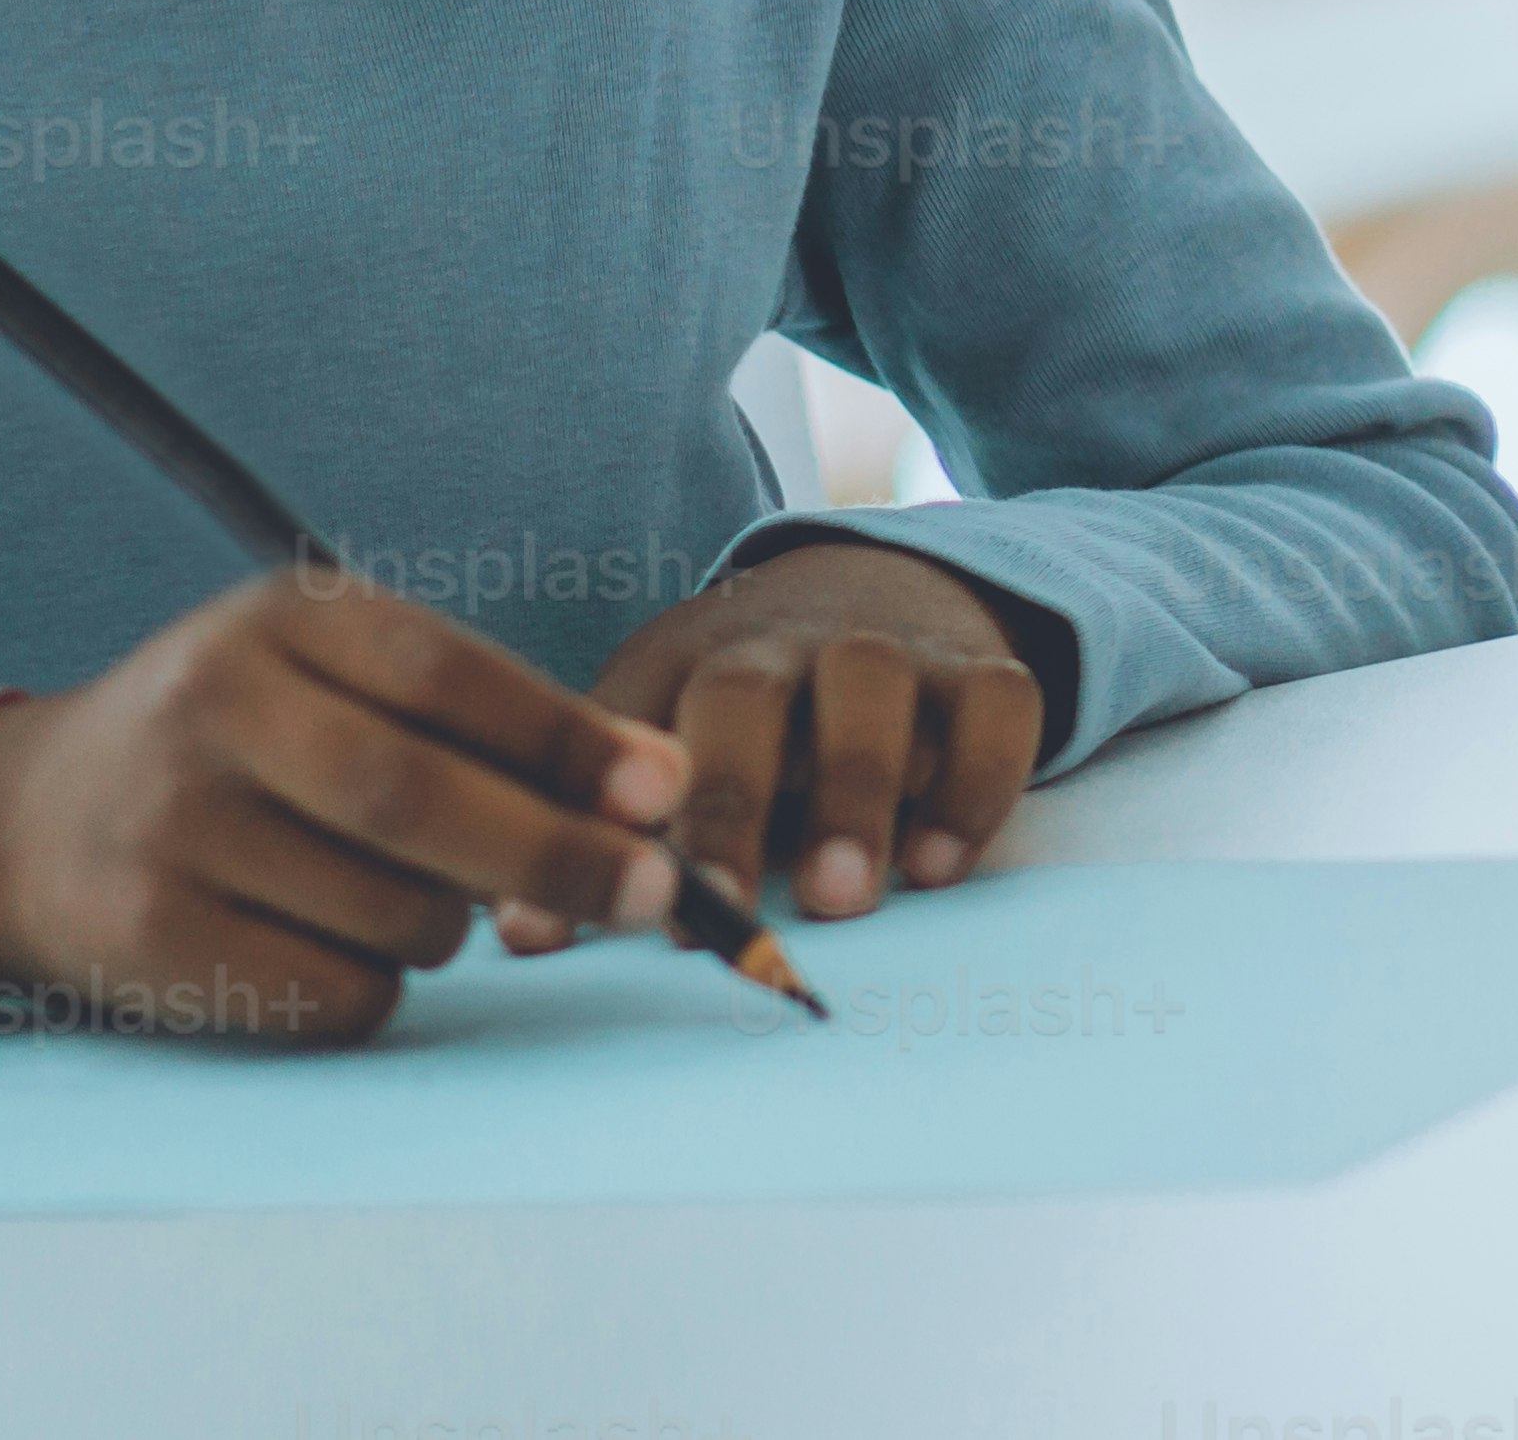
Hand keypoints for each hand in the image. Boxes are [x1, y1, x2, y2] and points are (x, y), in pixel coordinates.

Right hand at [0, 563, 691, 1046]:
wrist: (22, 823)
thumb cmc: (232, 743)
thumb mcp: (327, 676)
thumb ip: (478, 716)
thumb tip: (652, 787)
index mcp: (278, 621)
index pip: (450, 676)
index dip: (570, 738)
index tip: (665, 789)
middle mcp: (214, 713)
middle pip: (418, 797)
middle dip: (557, 850)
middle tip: (655, 890)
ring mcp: (173, 830)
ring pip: (391, 908)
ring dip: (449, 922)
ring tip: (406, 892)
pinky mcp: (151, 940)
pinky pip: (332, 990)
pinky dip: (378, 984)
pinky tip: (333, 943)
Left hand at [579, 536, 1049, 923]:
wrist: (875, 583)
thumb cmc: (742, 707)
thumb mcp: (661, 736)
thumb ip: (601, 828)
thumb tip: (519, 934)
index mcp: (682, 662)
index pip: (628, 727)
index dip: (602, 823)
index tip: (593, 918)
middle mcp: (780, 641)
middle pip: (742, 695)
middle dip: (729, 804)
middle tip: (722, 911)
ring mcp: (888, 645)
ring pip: (871, 682)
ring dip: (854, 789)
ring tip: (842, 898)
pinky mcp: (978, 666)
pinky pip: (998, 702)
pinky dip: (977, 780)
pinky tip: (943, 865)